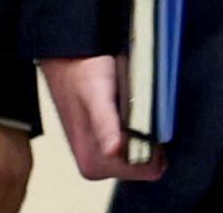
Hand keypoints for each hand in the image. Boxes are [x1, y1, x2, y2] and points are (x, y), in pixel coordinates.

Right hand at [38, 56, 164, 181]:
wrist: (68, 54)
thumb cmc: (80, 69)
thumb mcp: (96, 92)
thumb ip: (105, 123)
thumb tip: (112, 150)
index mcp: (92, 163)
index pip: (148, 169)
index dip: (154, 143)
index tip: (139, 117)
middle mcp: (94, 165)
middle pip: (146, 162)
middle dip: (148, 136)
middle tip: (131, 107)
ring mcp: (100, 155)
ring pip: (143, 151)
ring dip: (143, 129)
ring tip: (126, 104)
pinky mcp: (105, 144)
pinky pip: (136, 144)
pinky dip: (138, 126)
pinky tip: (124, 107)